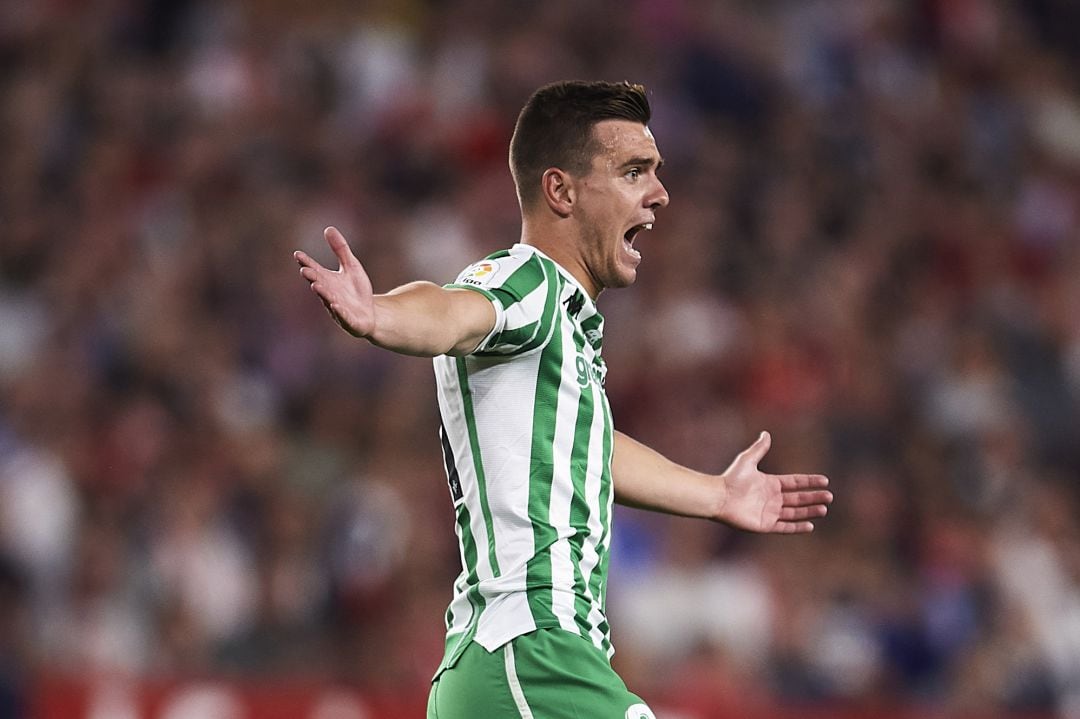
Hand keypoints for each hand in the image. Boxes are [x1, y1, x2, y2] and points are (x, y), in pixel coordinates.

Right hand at [294, 227, 374, 337]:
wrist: (370, 314)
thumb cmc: (357, 290)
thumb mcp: (351, 266)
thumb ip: (340, 249)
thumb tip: (328, 228)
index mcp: (328, 280)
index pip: (315, 269)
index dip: (307, 262)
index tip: (298, 254)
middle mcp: (329, 294)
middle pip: (319, 284)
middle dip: (312, 278)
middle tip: (305, 270)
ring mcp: (337, 308)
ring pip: (328, 300)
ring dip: (322, 293)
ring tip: (315, 285)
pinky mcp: (349, 320)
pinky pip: (343, 315)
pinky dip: (339, 311)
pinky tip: (335, 305)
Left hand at [717, 431, 831, 533]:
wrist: (719, 497)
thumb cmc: (731, 479)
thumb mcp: (747, 460)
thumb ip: (759, 449)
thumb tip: (766, 433)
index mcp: (771, 483)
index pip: (795, 483)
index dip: (809, 482)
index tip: (824, 481)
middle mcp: (772, 498)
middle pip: (798, 498)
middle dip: (814, 497)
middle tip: (829, 496)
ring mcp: (769, 512)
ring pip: (794, 513)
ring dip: (809, 511)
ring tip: (824, 509)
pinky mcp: (765, 525)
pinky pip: (785, 527)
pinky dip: (797, 527)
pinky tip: (810, 525)